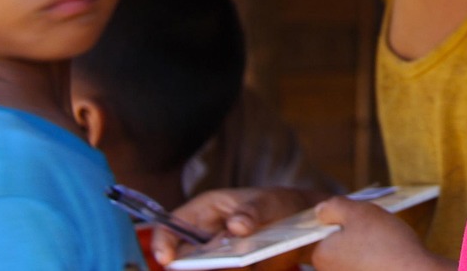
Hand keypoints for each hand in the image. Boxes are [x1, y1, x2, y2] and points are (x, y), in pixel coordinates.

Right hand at [150, 187, 322, 265]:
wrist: (303, 225)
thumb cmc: (278, 204)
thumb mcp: (268, 201)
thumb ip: (253, 210)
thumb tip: (236, 225)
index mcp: (203, 212)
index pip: (170, 227)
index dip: (163, 243)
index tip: (168, 259)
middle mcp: (204, 237)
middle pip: (183, 258)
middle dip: (191, 266)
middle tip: (218, 263)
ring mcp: (215, 257)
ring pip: (203, 269)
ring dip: (218, 268)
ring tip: (244, 264)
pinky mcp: (230, 270)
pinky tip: (252, 267)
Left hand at [311, 197, 455, 270]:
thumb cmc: (385, 243)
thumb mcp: (359, 212)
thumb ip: (335, 206)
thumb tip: (320, 210)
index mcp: (322, 255)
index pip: (324, 231)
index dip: (344, 219)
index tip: (363, 219)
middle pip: (338, 245)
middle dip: (354, 234)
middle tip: (376, 229)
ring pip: (354, 257)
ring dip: (367, 248)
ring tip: (387, 243)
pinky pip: (366, 267)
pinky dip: (376, 262)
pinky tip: (391, 257)